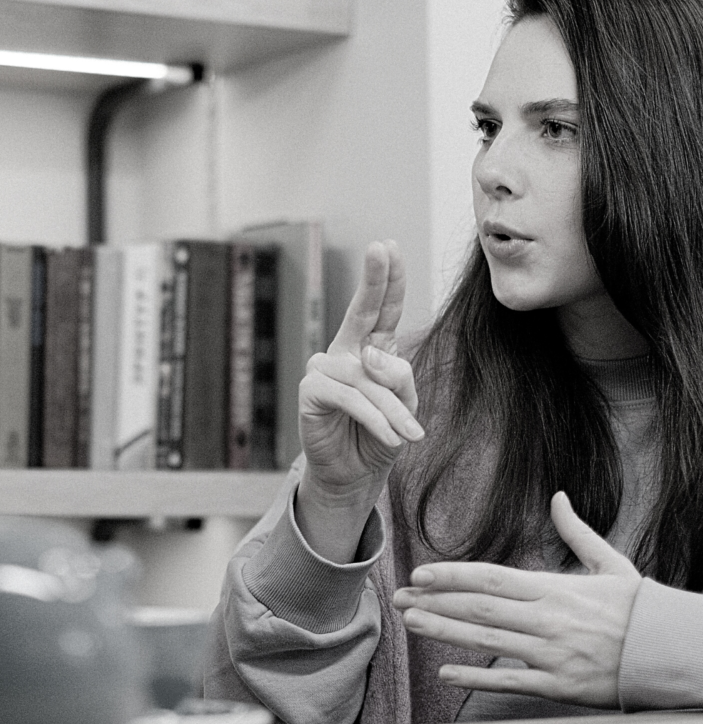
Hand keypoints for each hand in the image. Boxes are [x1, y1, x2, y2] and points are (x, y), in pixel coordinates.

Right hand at [298, 240, 422, 496]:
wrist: (353, 477)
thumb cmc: (379, 437)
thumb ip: (398, 377)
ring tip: (411, 437)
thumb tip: (370, 355)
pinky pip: (353, 398)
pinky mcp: (312, 393)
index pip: (381, 310)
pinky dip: (377, 419)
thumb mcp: (404, 406)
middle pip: (362, 311)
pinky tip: (392, 438)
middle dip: (374, 280)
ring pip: (370, 378)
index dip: (386, 279)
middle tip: (380, 248)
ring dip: (395, 411)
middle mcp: (346, 353)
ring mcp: (325, 370)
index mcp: (370, 350)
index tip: (387, 247)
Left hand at [391, 491, 642, 707]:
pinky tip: (445, 673)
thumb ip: (575, 532)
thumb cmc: (639, 607)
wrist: (676, 651)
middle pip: (480, 607)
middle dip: (435, 601)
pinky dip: (476, 679)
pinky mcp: (562, 686)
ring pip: (488, 642)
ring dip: (445, 631)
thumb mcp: (611, 563)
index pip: (491, 577)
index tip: (419, 572)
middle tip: (400, 598)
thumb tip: (557, 497)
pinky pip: (511, 683)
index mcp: (555, 589)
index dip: (451, 574)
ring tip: (411, 623)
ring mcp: (554, 654)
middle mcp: (549, 619)